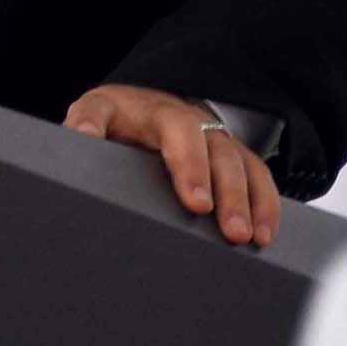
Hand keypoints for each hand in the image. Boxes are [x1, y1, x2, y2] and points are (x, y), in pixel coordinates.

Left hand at [64, 85, 281, 246]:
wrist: (139, 107)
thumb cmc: (116, 118)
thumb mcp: (97, 111)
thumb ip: (87, 123)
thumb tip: (80, 137)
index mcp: (159, 112)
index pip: (179, 131)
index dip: (191, 165)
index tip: (196, 202)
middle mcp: (196, 121)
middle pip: (220, 152)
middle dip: (229, 194)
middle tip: (232, 231)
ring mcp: (217, 138)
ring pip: (244, 165)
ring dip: (253, 202)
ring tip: (254, 238)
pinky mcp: (233, 156)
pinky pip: (258, 176)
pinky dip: (266, 204)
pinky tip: (266, 234)